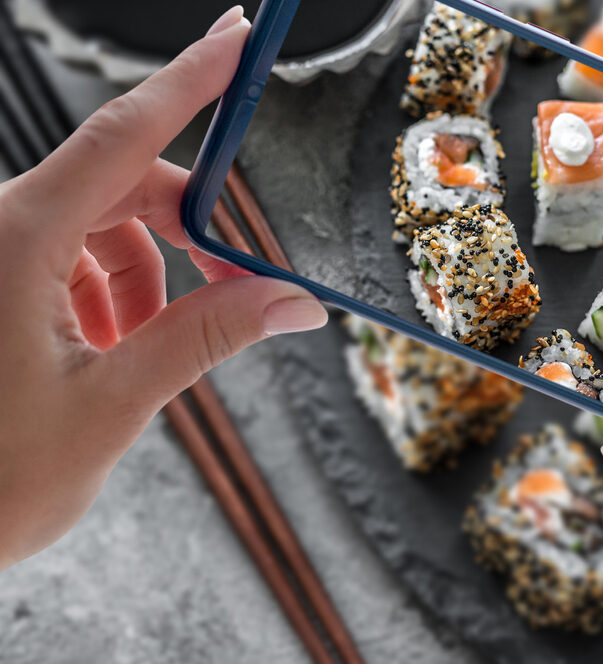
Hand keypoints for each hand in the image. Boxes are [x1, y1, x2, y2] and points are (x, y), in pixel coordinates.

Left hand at [0, 7, 326, 570]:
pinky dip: (113, 294)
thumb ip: (206, 338)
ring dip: (147, 277)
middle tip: (237, 279)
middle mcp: (1, 230)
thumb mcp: (113, 404)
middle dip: (188, 229)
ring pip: (103, 228)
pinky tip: (110, 351)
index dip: (190, 80)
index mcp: (15, 240)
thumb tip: (290, 299)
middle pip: (125, 185)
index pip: (123, 134)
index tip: (238, 36)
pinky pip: (75, 259)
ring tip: (140, 350)